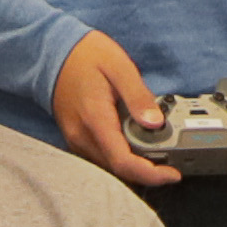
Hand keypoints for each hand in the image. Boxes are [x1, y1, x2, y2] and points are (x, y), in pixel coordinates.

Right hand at [52, 33, 166, 187]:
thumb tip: (155, 123)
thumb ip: (138, 96)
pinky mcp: (76, 139)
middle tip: (172, 158)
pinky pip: (102, 159)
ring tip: (157, 148)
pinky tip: (136, 145)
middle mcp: (82, 136)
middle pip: (118, 170)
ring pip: (110, 167)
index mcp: (95, 119)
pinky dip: (122, 158)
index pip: (123, 161)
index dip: (150, 174)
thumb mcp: (119, 66)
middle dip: (148, 171)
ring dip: (135, 165)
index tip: (172, 174)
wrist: (54, 52)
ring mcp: (77, 140)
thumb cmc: (86, 55)